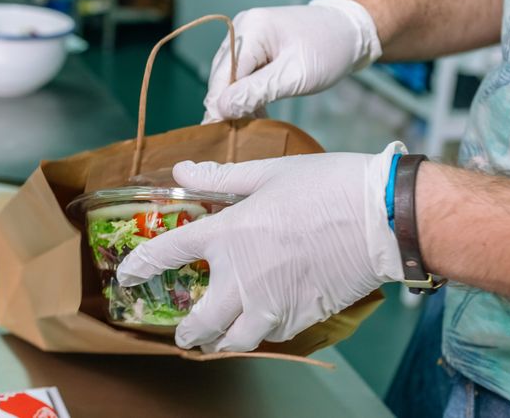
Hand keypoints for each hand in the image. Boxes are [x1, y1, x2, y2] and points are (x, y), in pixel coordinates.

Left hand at [116, 143, 404, 351]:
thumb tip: (182, 169)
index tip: (127, 277)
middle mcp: (241, 277)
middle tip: (182, 334)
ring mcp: (272, 303)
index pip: (167, 254)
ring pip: (234, 340)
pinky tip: (258, 327)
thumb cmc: (326, 187)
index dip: (140, 266)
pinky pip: (270, 337)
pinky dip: (258, 336)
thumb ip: (220, 178)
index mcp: (227, 235)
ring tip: (216, 340)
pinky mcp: (301, 316)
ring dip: (220, 341)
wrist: (383, 217)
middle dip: (187, 331)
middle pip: (200, 320)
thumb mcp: (267, 174)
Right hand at [203, 0, 381, 122]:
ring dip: (238, 101)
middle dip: (228, 104)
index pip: (223, 74)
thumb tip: (221, 108)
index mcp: (251, 29)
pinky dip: (247, 94)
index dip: (220, 104)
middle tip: (234, 136)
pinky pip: (242, 73)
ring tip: (248, 126)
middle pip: (222, 75)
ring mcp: (247, 35)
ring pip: (230, 76)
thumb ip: (257, 92)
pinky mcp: (255, 45)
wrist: (351, 32)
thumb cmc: (329, 50)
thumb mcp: (295, 76)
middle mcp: (242, 28)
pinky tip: (256, 112)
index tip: (220, 134)